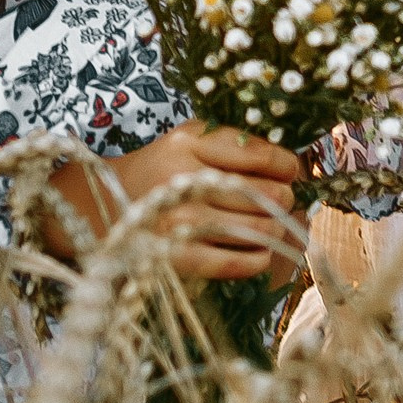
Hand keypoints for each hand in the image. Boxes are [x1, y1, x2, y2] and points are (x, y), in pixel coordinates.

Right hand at [44, 123, 302, 278]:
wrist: (106, 205)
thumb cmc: (163, 169)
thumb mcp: (191, 140)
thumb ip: (236, 144)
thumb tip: (297, 165)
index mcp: (189, 142)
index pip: (262, 154)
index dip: (288, 165)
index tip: (290, 172)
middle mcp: (184, 178)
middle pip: (268, 194)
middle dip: (285, 199)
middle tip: (284, 202)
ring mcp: (180, 221)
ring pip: (260, 228)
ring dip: (278, 230)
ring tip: (274, 226)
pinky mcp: (178, 257)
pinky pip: (240, 262)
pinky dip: (259, 258)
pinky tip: (257, 250)